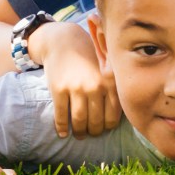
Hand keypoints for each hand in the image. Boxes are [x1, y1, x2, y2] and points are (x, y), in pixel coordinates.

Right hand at [33, 22, 121, 137]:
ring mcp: (76, 88)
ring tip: (78, 134)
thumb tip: (116, 118)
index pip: (112, 116)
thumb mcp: (106, 69)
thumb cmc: (88, 57)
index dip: (107, 127)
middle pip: (96, 121)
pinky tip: (62, 133)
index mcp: (110, 83)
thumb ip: (113, 89)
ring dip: (79, 132)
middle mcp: (95, 86)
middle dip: (93, 132)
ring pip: (79, 121)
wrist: (64, 40)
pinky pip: (61, 115)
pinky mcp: (59, 89)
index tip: (103, 129)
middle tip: (90, 134)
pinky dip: (61, 128)